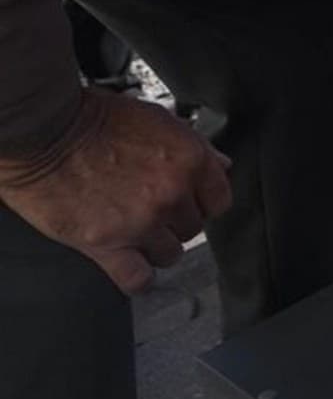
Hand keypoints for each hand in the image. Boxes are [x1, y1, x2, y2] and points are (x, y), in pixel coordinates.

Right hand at [0, 89, 231, 294]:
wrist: (45, 133)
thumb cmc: (94, 120)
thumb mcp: (158, 119)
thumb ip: (195, 146)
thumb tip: (221, 165)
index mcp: (189, 159)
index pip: (220, 201)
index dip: (201, 203)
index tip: (187, 203)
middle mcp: (171, 193)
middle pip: (193, 228)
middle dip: (174, 222)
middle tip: (149, 211)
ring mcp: (141, 221)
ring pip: (170, 254)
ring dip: (154, 247)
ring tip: (133, 232)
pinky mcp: (106, 244)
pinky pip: (138, 278)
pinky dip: (136, 276)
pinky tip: (128, 263)